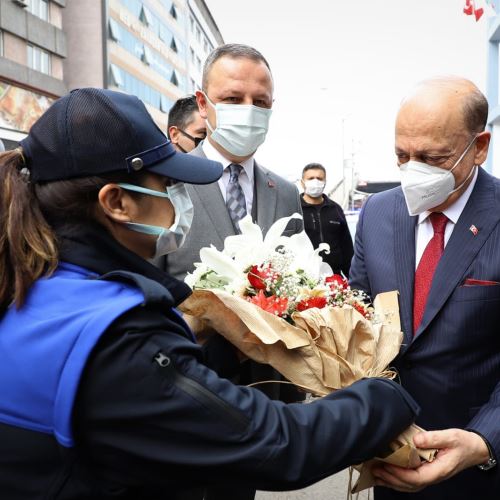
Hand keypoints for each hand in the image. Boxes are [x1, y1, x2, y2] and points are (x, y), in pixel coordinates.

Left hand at [371, 428, 489, 491]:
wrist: (473, 448)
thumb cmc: (463, 443)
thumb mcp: (451, 436)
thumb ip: (433, 438)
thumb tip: (416, 440)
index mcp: (439, 470)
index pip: (417, 477)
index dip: (401, 474)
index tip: (388, 466)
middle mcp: (434, 476)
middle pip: (410, 485)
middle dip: (392, 479)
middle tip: (375, 470)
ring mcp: (430, 475)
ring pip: (409, 485)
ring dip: (392, 481)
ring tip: (376, 474)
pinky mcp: (427, 471)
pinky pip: (411, 480)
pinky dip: (398, 480)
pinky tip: (386, 476)